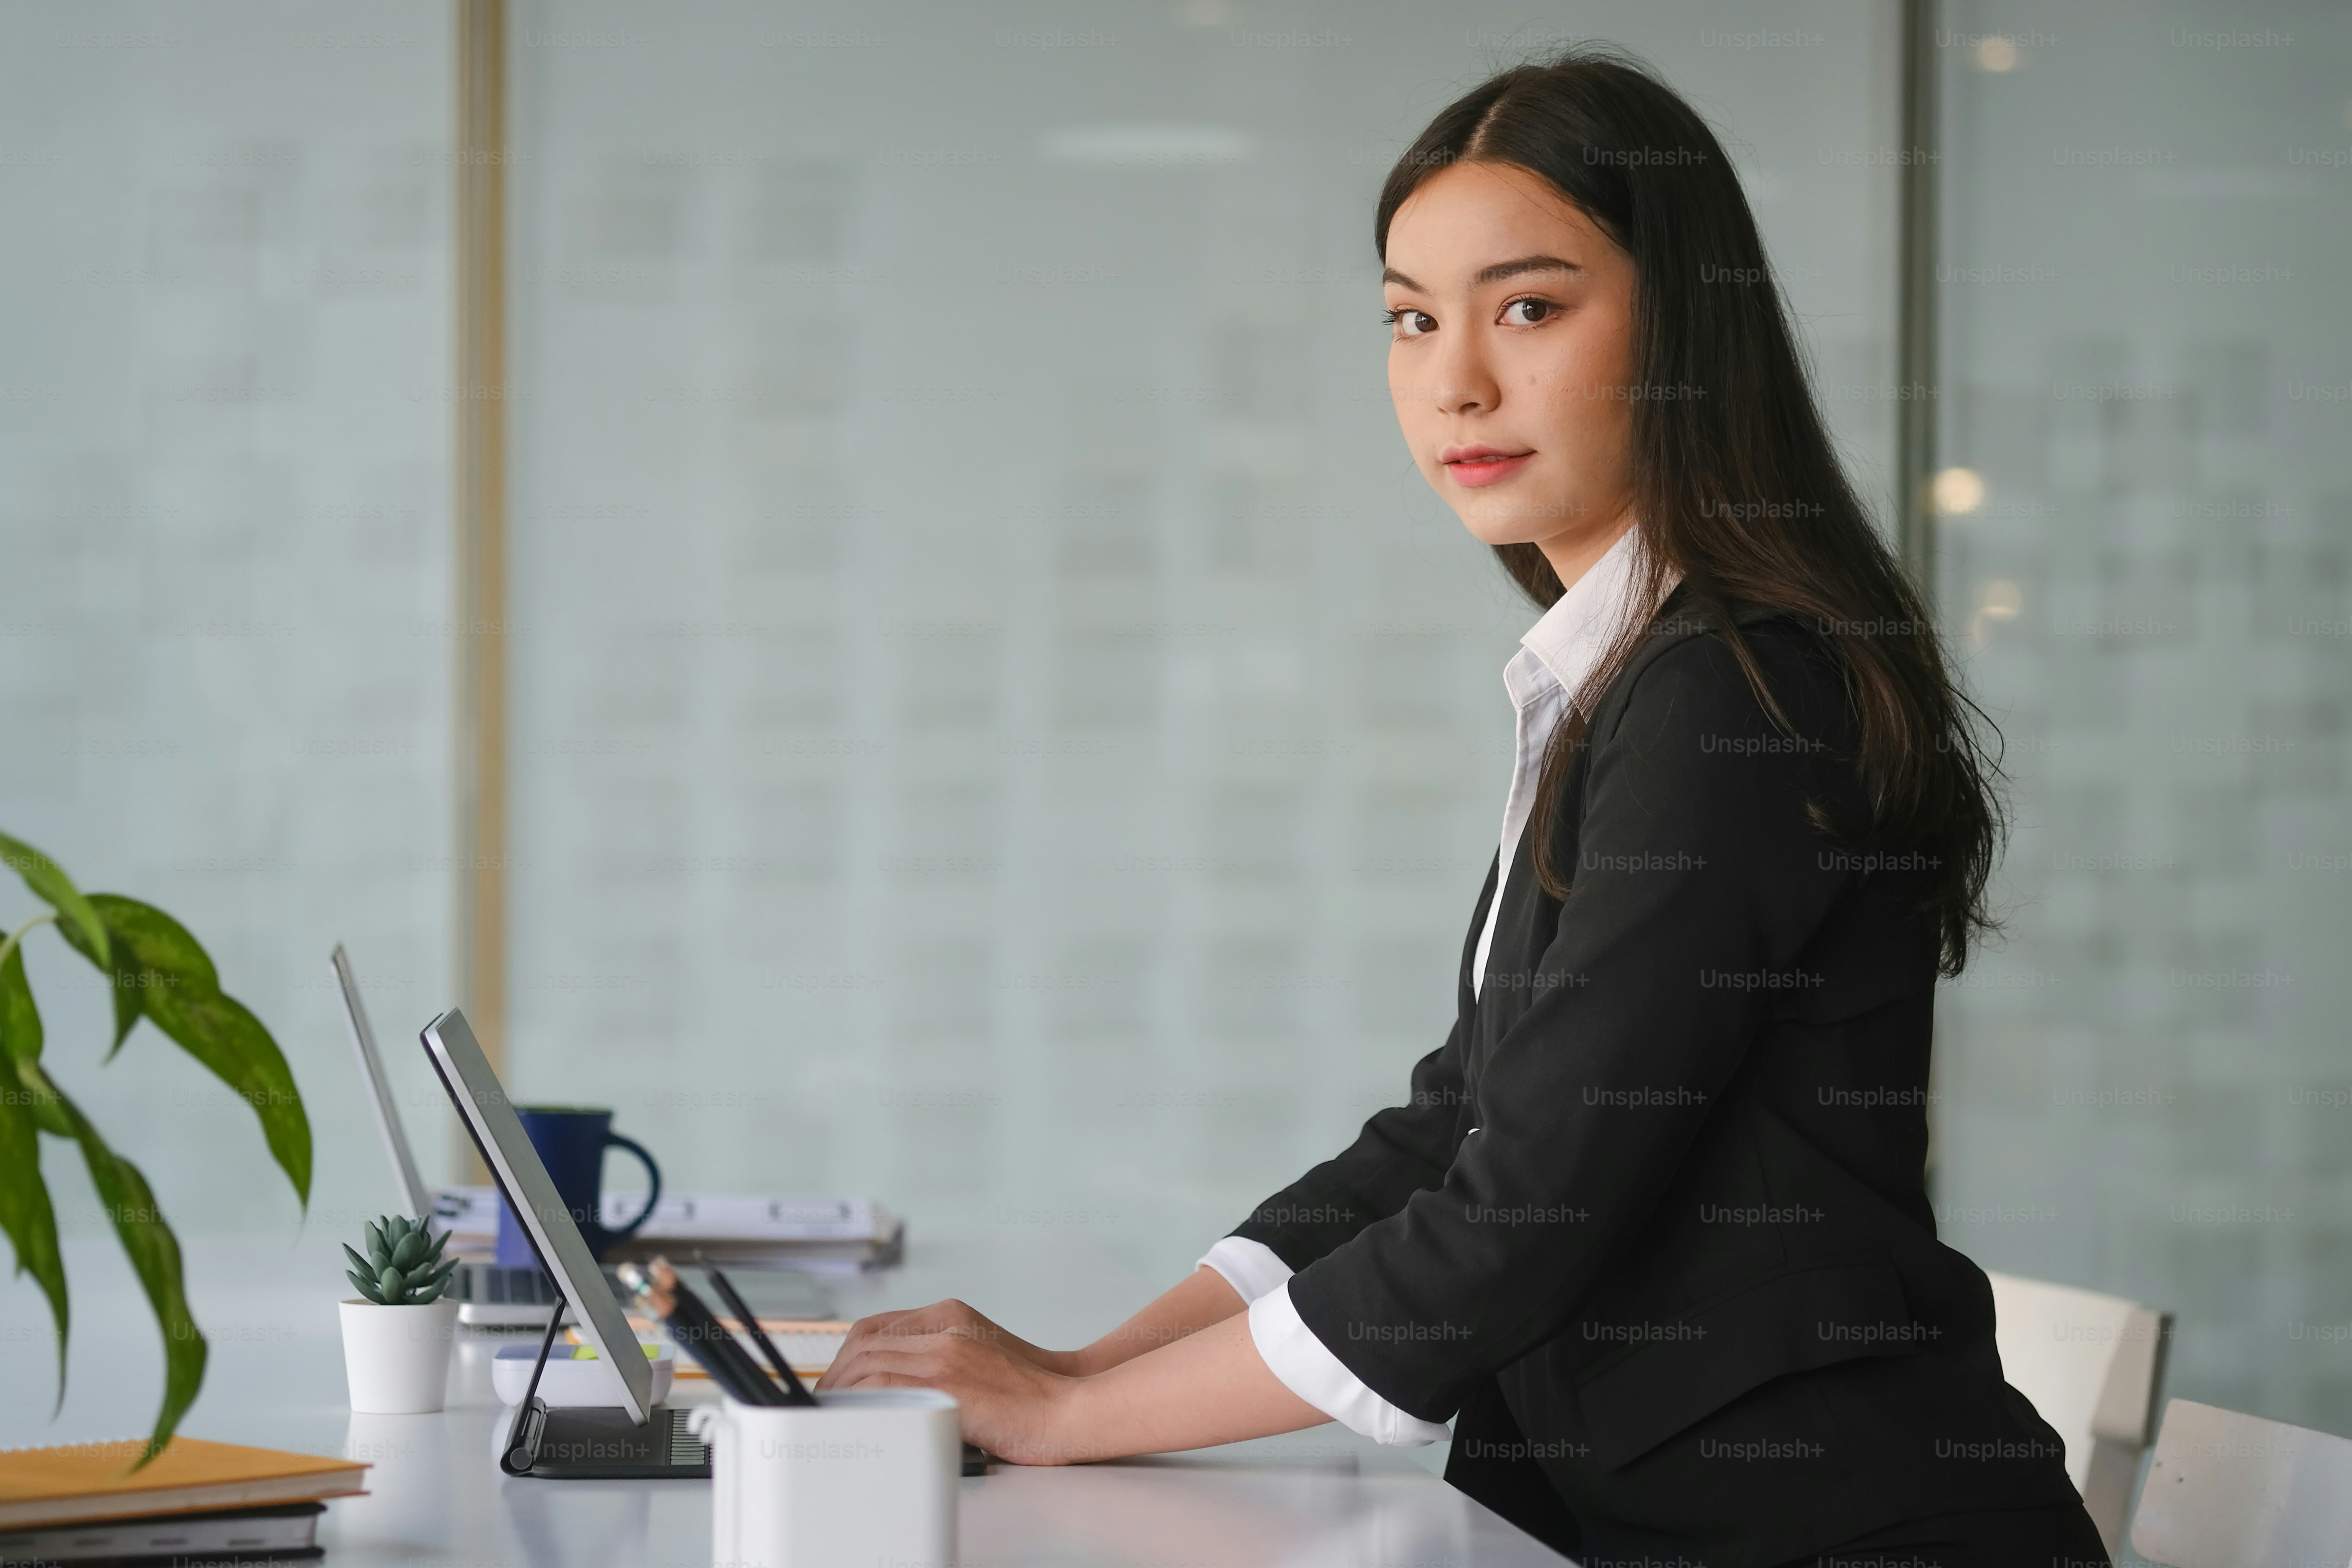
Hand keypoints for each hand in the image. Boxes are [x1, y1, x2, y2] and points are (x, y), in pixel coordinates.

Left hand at [817, 1298, 1092, 1463]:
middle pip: (865, 1341)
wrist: (1067, 1406)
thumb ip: (939, 1357)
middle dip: (838, 1373)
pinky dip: (861, 1401)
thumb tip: (894, 1383)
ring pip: (868, 1362)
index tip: (839, 1380)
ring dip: (843, 1389)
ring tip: (834, 1415)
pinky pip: (885, 1386)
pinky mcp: (947, 1381)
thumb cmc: (1029, 1392)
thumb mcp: (979, 1357)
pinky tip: (856, 1418)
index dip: (850, 1355)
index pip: (878, 1326)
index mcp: (951, 1315)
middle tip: (827, 1402)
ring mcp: (945, 1351)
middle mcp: (944, 1325)